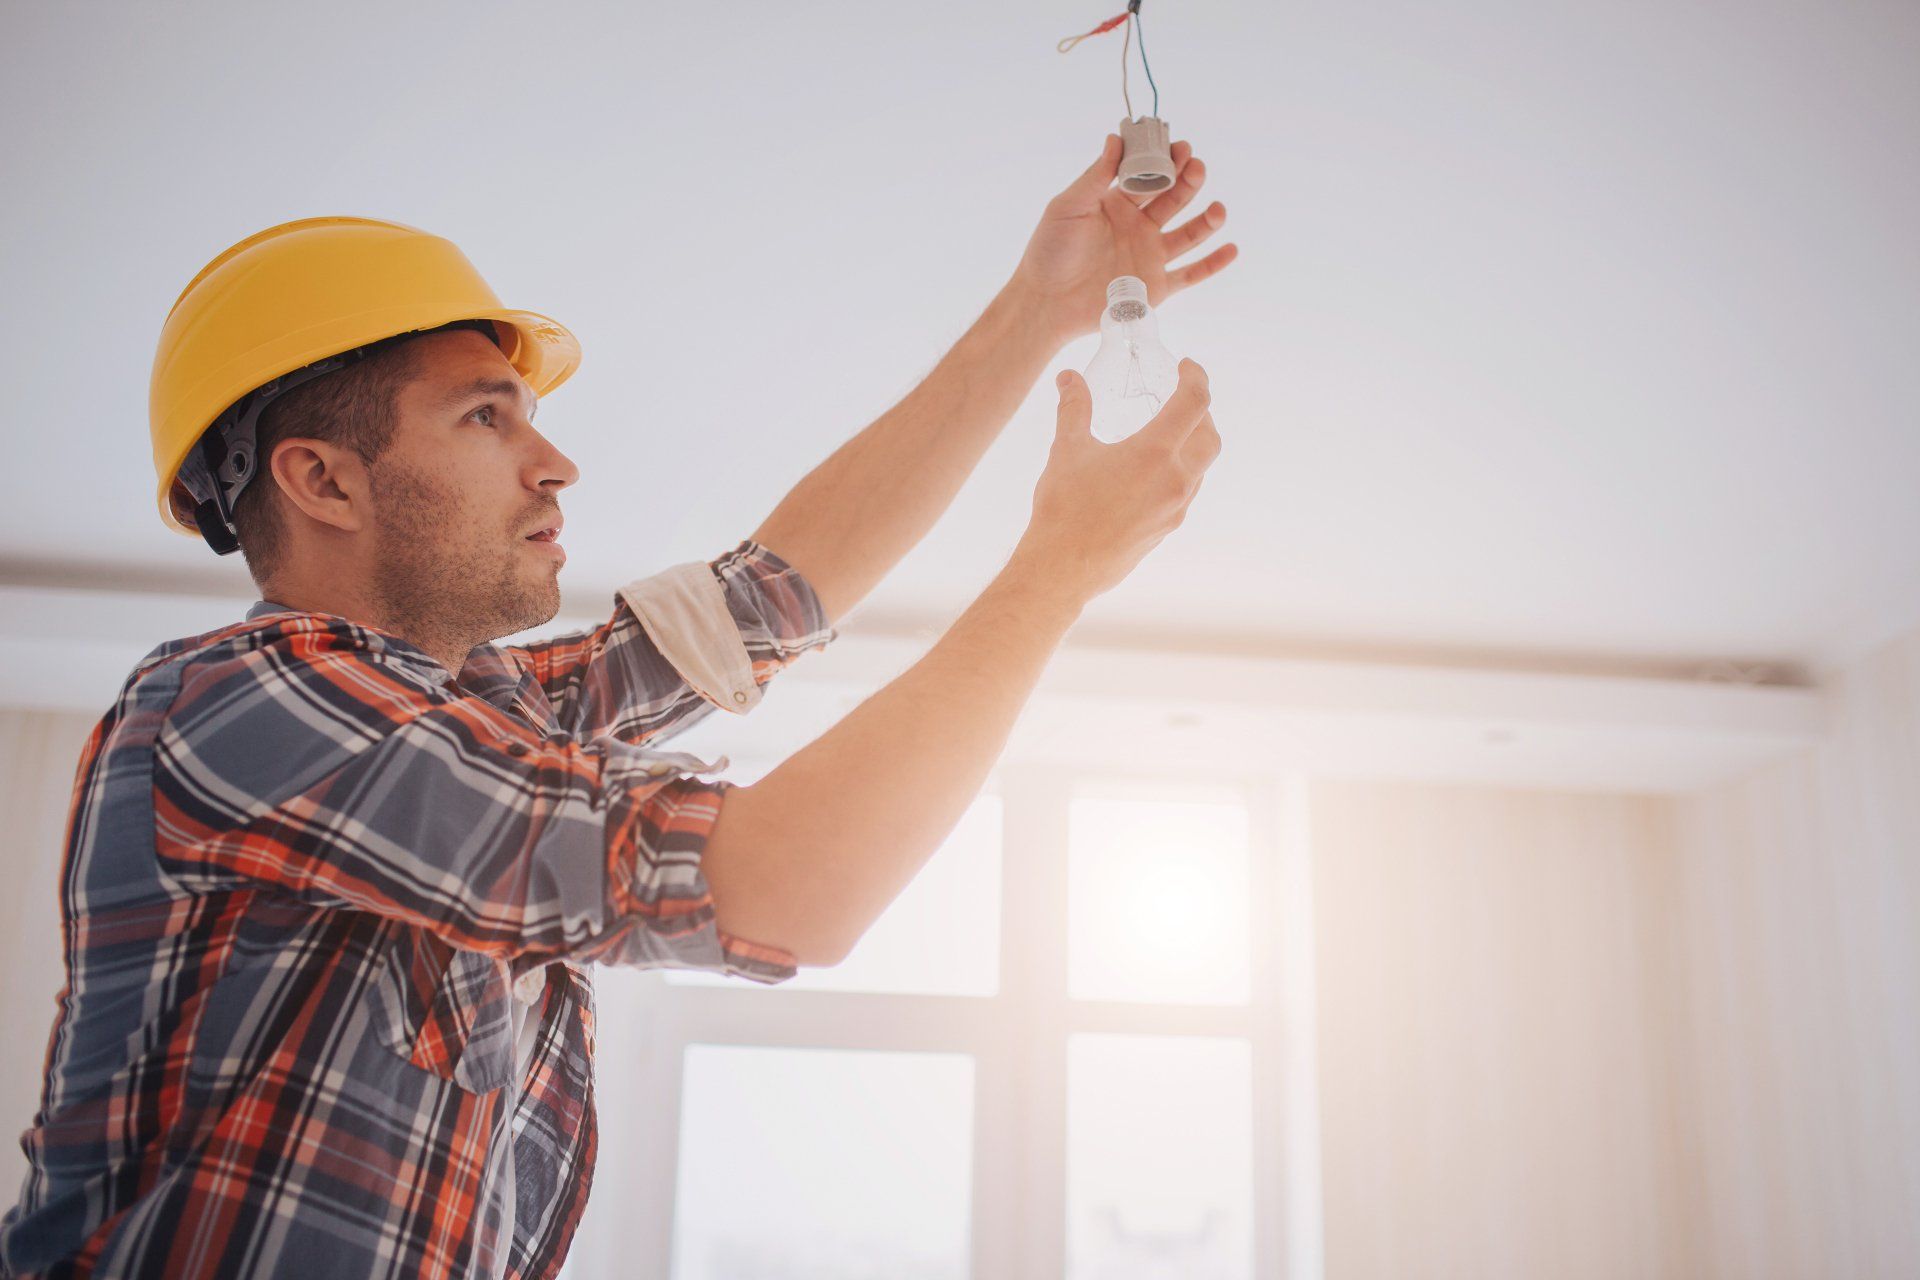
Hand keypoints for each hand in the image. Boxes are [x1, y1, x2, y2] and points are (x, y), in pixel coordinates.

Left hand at [1011, 136, 1239, 347]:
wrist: (1046, 302)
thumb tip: (1116, 138)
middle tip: (1196, 168)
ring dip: (1207, 221)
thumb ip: (1096, 175)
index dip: (1166, 161)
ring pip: (1188, 235)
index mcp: (1118, 204)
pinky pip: (1191, 274)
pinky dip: (1213, 263)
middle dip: (1188, 182)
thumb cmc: (1050, 252)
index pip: (1150, 176)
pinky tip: (1232, 249)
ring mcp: (1150, 256)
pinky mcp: (1156, 287)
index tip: (1180, 146)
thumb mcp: (1068, 206)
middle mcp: (1139, 227)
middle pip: (1174, 200)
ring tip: (1218, 211)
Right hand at [1011, 358, 1220, 603]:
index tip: (1185, 367)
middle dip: (1202, 413)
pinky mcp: (1168, 528)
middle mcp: (1175, 480)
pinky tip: (1152, 472)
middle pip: (1211, 437)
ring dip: (1193, 445)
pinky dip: (1180, 471)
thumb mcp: (1067, 450)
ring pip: (1201, 467)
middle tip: (1181, 400)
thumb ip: (1073, 408)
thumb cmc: (1063, 508)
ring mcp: (1175, 507)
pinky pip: (1186, 491)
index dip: (1195, 377)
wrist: (1064, 567)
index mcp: (1154, 453)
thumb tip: (1068, 378)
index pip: (1194, 402)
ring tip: (1166, 435)